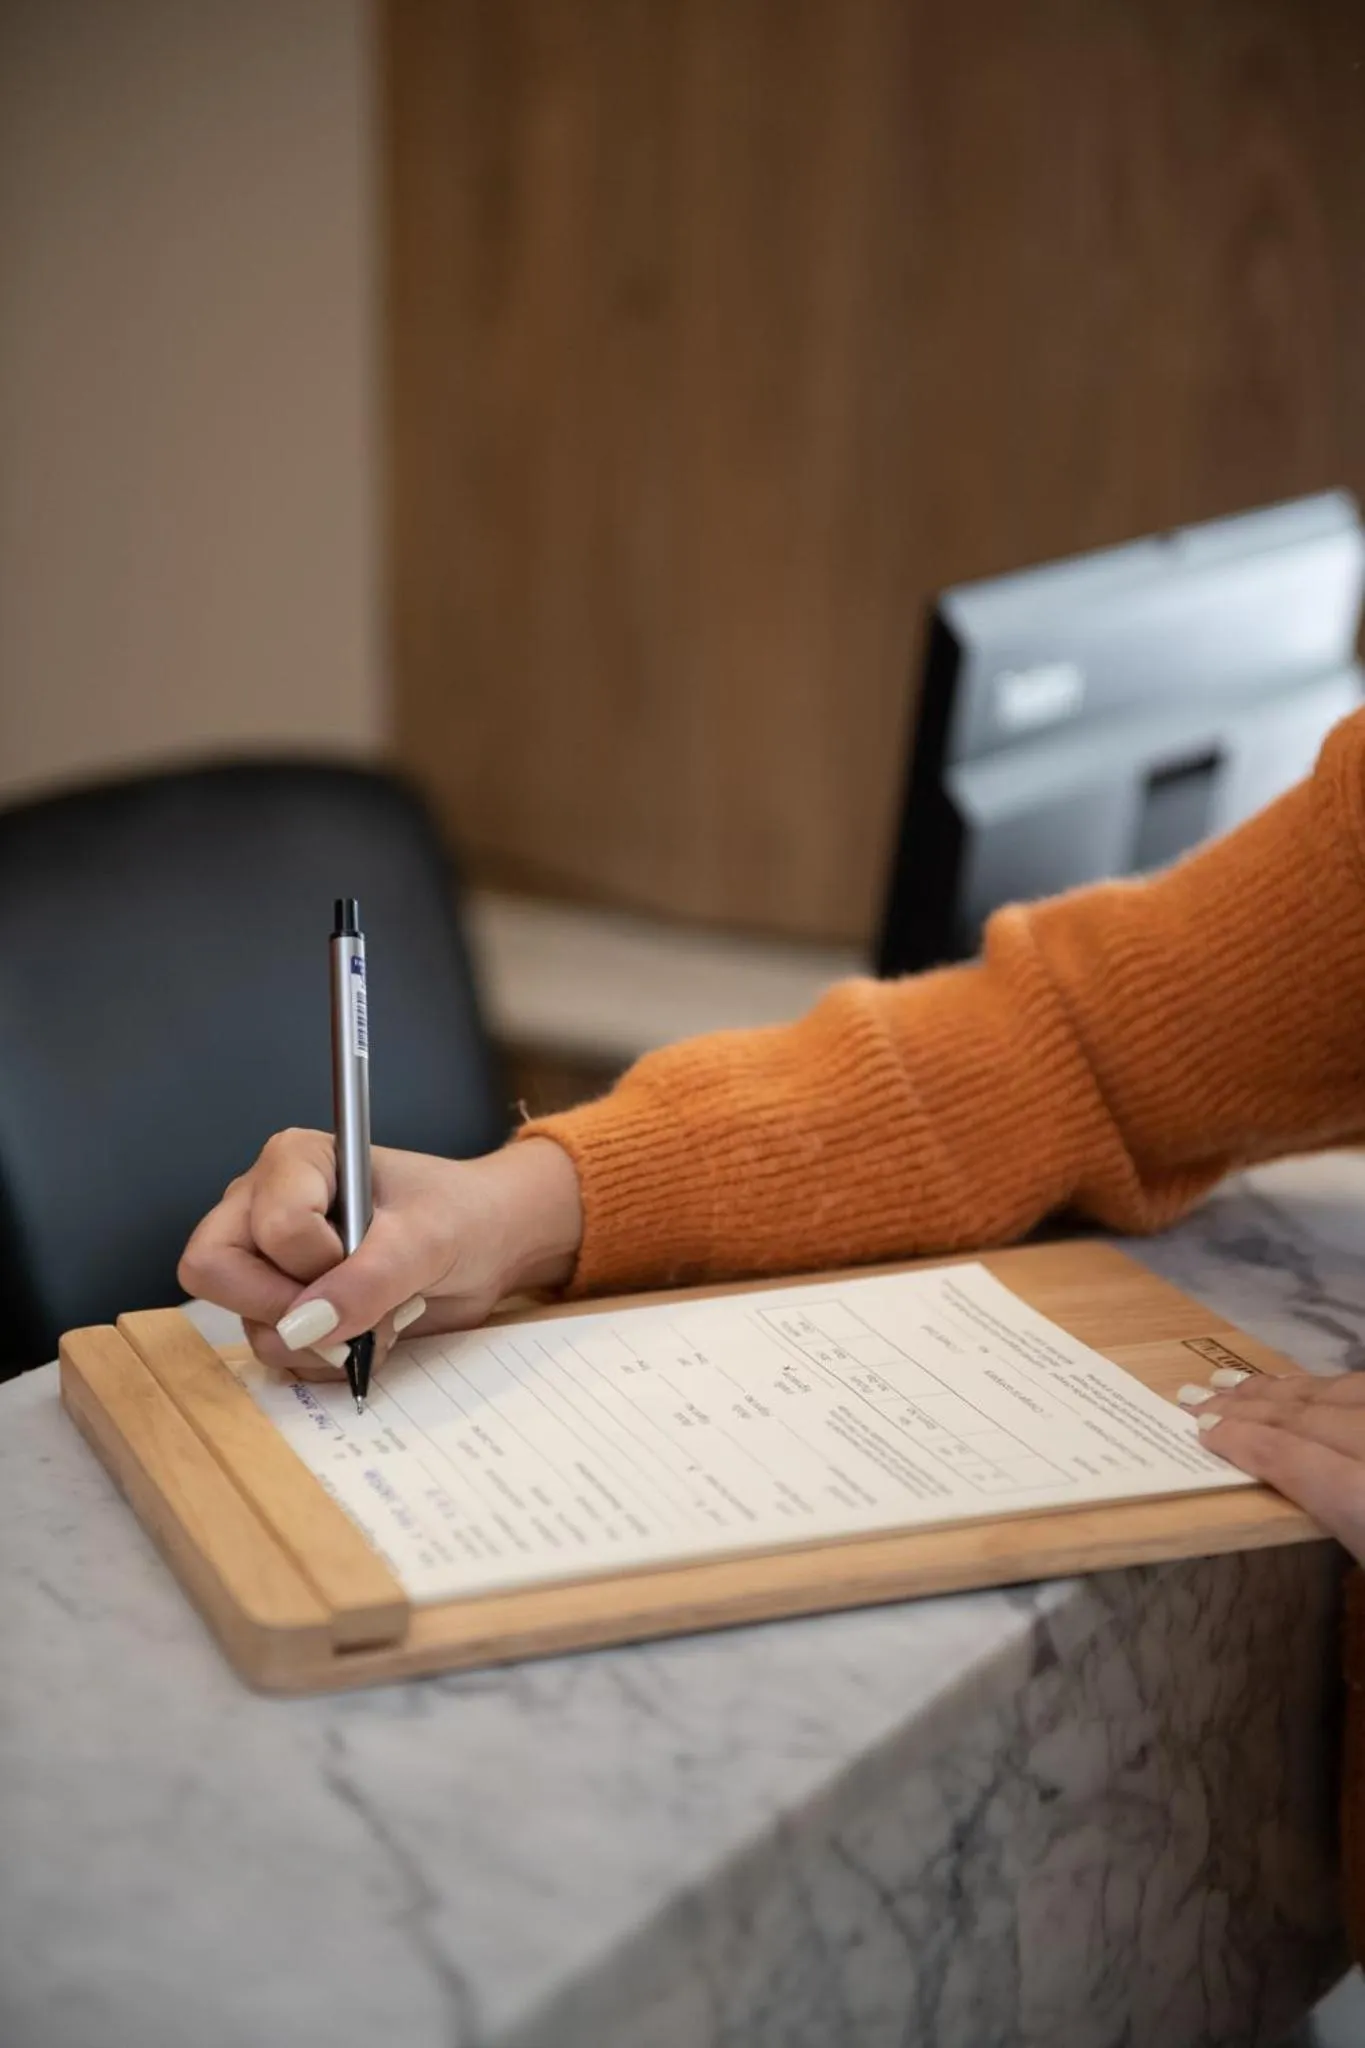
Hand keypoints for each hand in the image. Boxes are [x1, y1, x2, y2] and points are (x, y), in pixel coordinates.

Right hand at [178, 1132, 582, 1380]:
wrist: (488, 1247)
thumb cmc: (460, 1216)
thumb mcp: (427, 1238)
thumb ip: (370, 1277)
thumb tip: (304, 1324)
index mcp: (294, 1163)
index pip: (270, 1226)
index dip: (318, 1260)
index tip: (370, 1255)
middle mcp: (262, 1207)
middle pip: (215, 1271)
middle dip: (287, 1308)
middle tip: (354, 1312)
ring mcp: (267, 1263)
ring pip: (250, 1325)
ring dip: (322, 1342)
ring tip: (382, 1319)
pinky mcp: (284, 1310)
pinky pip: (276, 1355)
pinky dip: (326, 1360)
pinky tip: (371, 1336)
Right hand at [1195, 1368, 1364, 1561]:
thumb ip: (1328, 1526)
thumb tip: (1280, 1497)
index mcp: (1361, 1498)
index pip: (1294, 1457)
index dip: (1244, 1441)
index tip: (1201, 1432)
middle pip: (1304, 1417)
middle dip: (1245, 1409)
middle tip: (1194, 1401)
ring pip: (1331, 1392)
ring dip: (1275, 1390)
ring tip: (1226, 1383)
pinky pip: (1358, 1387)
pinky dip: (1319, 1386)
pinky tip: (1293, 1385)